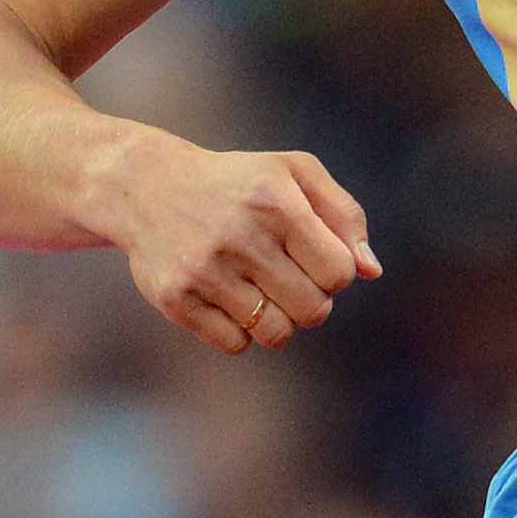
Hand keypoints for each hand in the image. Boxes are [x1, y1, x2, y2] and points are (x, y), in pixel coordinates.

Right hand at [95, 130, 381, 354]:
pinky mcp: (173, 299)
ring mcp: (203, 271)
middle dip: (313, 301)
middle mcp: (240, 237)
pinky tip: (230, 299)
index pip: (339, 273)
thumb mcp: (295, 172)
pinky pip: (234, 344)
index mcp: (278, 204)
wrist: (146, 186)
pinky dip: (241, 331)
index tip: (315, 258)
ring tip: (263, 292)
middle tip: (290, 279)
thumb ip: (344, 215)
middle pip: (313, 310)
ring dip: (279, 320)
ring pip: (275, 334)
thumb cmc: (239, 182)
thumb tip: (371, 272)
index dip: (336, 272)